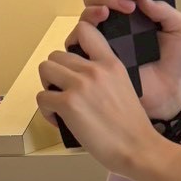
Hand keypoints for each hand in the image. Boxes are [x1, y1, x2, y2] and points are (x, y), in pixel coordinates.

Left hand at [36, 18, 164, 180]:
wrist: (139, 149)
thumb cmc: (134, 128)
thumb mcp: (126, 88)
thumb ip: (106, 78)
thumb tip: (82, 81)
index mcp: (112, 64)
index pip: (84, 31)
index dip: (73, 43)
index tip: (74, 62)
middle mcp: (95, 70)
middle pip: (56, 55)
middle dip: (57, 73)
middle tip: (65, 92)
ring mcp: (80, 85)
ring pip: (45, 69)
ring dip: (48, 86)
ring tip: (59, 103)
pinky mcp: (68, 103)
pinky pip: (41, 97)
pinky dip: (46, 110)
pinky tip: (60, 120)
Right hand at [69, 0, 180, 122]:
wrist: (167, 93)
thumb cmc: (173, 62)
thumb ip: (168, 12)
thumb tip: (145, 0)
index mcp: (136, 3)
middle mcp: (116, 13)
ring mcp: (103, 29)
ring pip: (90, 0)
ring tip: (122, 8)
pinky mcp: (92, 48)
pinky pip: (79, 29)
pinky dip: (89, 19)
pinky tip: (103, 19)